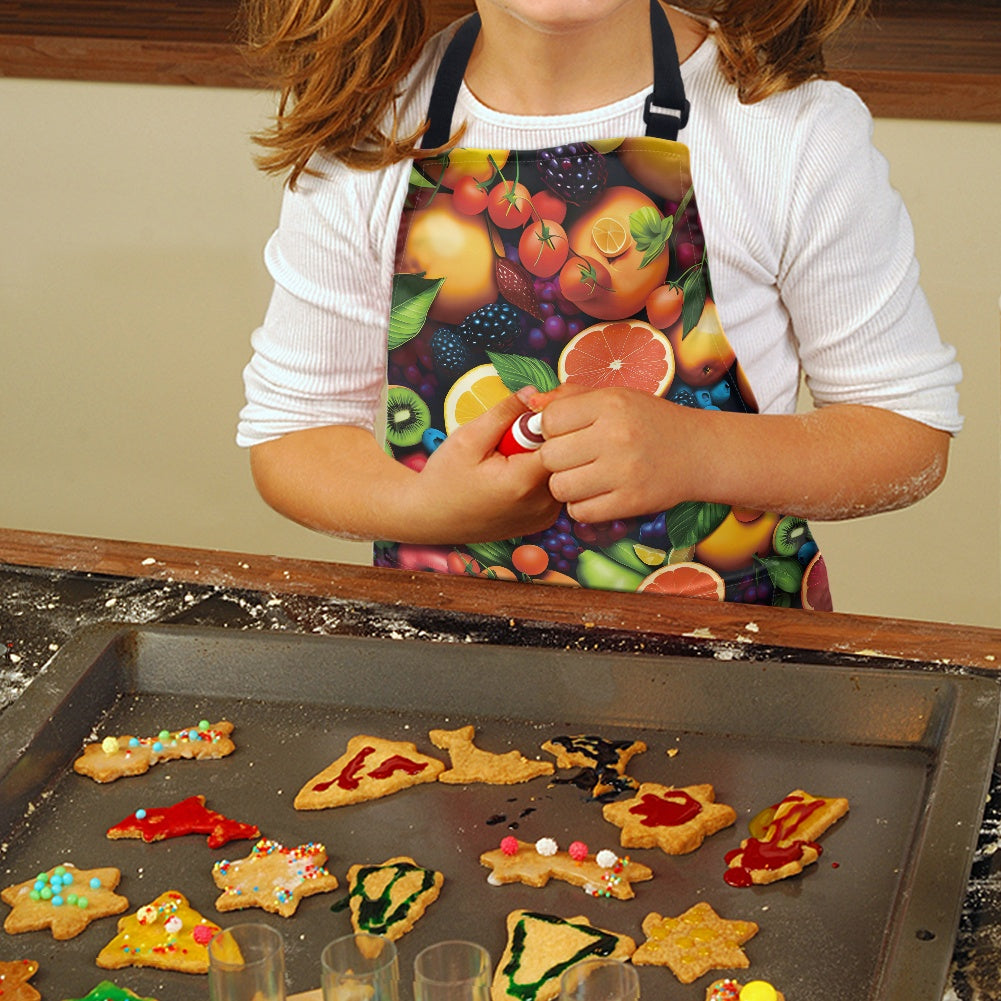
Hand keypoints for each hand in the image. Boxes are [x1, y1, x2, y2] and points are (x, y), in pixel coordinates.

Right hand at [411, 388, 561, 541]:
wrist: (432, 518)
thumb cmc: (445, 478)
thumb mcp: (469, 438)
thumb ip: (504, 413)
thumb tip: (534, 393)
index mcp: (523, 483)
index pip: (561, 441)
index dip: (550, 422)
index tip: (530, 414)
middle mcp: (542, 505)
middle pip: (565, 458)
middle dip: (547, 438)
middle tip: (516, 435)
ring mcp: (545, 517)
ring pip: (562, 472)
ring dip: (545, 458)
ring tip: (513, 455)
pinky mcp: (544, 521)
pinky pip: (555, 488)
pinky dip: (542, 476)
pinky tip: (517, 472)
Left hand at [533, 384, 699, 522]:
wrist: (699, 452)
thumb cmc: (650, 421)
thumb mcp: (615, 397)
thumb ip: (570, 397)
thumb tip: (530, 404)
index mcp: (610, 403)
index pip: (550, 420)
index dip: (549, 429)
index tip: (563, 433)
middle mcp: (616, 435)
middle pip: (550, 456)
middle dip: (554, 460)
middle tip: (572, 458)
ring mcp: (624, 471)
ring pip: (560, 488)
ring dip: (565, 485)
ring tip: (582, 477)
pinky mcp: (631, 502)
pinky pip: (580, 512)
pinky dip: (581, 507)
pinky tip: (595, 494)